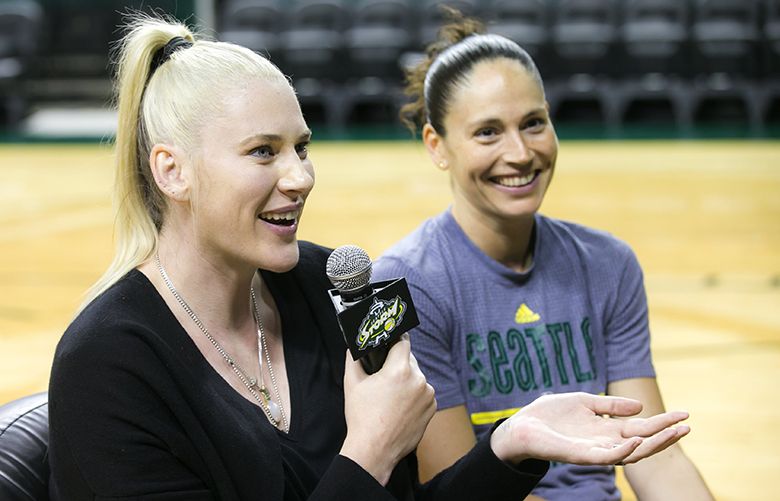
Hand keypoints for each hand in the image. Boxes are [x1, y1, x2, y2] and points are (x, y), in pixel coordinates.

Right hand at [339, 335, 436, 484]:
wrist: (374, 450)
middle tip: (384, 375)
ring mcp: (428, 395)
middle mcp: (418, 380)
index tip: (392, 339)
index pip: (403, 341)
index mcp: (400, 370)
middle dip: (398, 364)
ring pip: (417, 378)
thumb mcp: (352, 383)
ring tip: (391, 396)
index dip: (396, 338)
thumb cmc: (362, 417)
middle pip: (410, 360)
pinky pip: (423, 394)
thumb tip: (353, 347)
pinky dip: (414, 396)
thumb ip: (353, 358)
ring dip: (407, 381)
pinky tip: (400, 407)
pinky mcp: (432, 409)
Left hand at [490, 392, 689, 465]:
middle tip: (688, 426)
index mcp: (606, 430)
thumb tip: (640, 407)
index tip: (685, 414)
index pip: (642, 428)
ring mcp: (594, 450)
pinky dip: (624, 450)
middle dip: (666, 435)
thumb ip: (610, 406)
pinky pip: (606, 457)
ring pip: (630, 452)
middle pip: (643, 442)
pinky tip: (637, 440)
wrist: (521, 425)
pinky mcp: (580, 455)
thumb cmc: (550, 415)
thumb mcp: (584, 402)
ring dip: (652, 444)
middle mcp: (604, 442)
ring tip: (672, 433)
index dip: (663, 422)